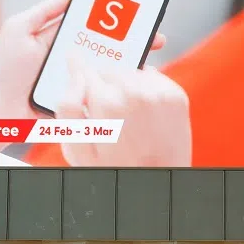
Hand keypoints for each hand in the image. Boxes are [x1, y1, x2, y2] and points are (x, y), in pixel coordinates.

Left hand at [0, 0, 165, 142]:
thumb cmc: (2, 70)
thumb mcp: (19, 29)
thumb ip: (45, 11)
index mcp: (57, 38)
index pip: (89, 23)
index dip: (110, 15)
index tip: (133, 8)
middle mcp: (69, 56)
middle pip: (105, 43)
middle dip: (130, 38)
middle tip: (153, 33)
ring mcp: (75, 77)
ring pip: (107, 66)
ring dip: (129, 61)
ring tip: (149, 53)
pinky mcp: (77, 97)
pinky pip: (101, 89)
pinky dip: (118, 84)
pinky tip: (134, 77)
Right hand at [55, 58, 191, 166]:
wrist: (159, 183)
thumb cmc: (117, 170)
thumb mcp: (79, 150)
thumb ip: (68, 109)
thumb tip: (75, 78)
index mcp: (106, 102)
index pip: (85, 69)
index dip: (78, 68)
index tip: (74, 60)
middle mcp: (135, 91)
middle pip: (108, 70)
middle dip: (103, 86)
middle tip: (106, 113)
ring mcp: (159, 92)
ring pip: (131, 73)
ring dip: (125, 87)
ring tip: (127, 116)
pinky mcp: (176, 96)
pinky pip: (153, 78)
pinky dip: (146, 89)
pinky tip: (144, 113)